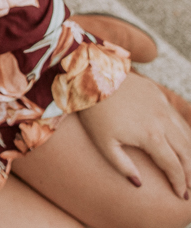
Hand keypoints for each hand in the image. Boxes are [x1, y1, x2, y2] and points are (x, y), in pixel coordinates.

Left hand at [77, 72, 190, 197]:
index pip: (173, 165)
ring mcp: (162, 106)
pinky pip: (177, 117)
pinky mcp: (157, 94)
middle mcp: (163, 121)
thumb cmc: (94, 113)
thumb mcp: (102, 143)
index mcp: (151, 136)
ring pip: (185, 133)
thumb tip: (139, 183)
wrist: (91, 77)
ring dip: (190, 152)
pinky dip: (184, 132)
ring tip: (189, 167)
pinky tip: (182, 140)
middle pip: (186, 152)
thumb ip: (122, 165)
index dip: (179, 182)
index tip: (181, 195)